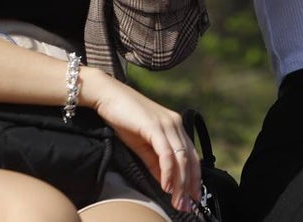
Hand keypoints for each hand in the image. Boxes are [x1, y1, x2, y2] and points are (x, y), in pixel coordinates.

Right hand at [81, 69, 200, 210]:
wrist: (108, 97)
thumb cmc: (124, 119)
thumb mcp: (143, 146)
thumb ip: (156, 163)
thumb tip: (166, 183)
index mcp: (176, 127)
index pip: (192, 157)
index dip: (194, 179)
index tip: (192, 198)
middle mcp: (176, 124)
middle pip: (189, 160)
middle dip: (189, 186)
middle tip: (186, 206)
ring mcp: (167, 124)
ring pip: (180, 158)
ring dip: (180, 183)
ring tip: (178, 201)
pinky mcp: (155, 126)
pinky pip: (166, 153)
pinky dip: (169, 171)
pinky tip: (167, 186)